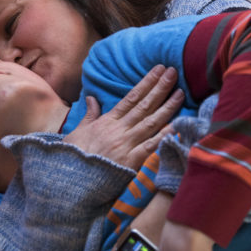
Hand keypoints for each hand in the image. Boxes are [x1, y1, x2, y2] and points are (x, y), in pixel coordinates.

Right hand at [64, 65, 183, 169]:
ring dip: (168, 107)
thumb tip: (92, 98)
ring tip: (181, 93)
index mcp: (108, 121)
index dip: (147, 83)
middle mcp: (120, 129)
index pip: (131, 98)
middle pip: (145, 105)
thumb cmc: (73, 157)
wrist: (70, 180)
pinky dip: (165, 135)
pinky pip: (152, 145)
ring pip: (151, 122)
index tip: (159, 70)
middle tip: (174, 72)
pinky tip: (178, 125)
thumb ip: (90, 115)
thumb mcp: (78, 132)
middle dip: (160, 88)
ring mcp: (127, 144)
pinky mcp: (132, 161)